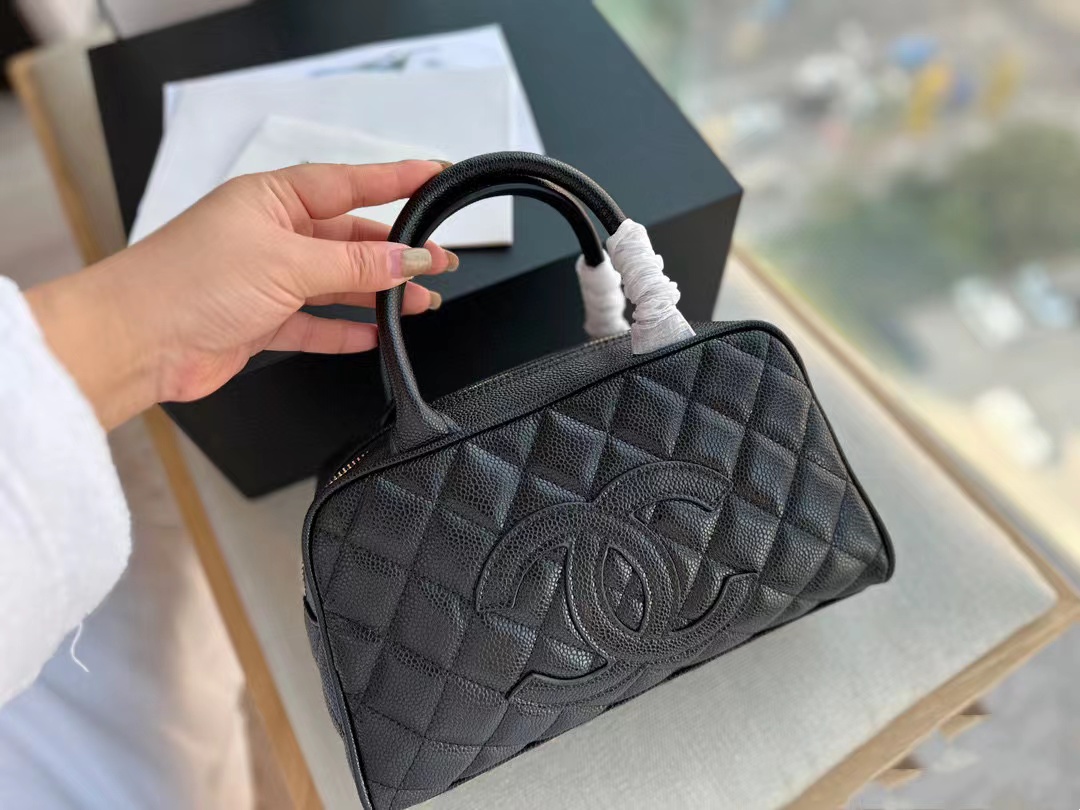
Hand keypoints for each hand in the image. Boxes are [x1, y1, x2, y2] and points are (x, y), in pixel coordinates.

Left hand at [26, 160, 456, 429]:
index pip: (348, 184)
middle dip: (396, 252)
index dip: (395, 181)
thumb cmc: (191, 282)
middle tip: (442, 260)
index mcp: (272, 200)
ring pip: (338, 284)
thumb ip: (354, 266)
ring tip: (421, 303)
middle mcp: (271, 235)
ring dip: (379, 295)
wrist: (135, 342)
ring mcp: (266, 280)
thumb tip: (409, 258)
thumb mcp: (287, 264)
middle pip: (348, 240)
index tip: (436, 177)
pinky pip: (316, 324)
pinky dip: (346, 331)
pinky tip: (376, 335)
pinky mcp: (261, 322)